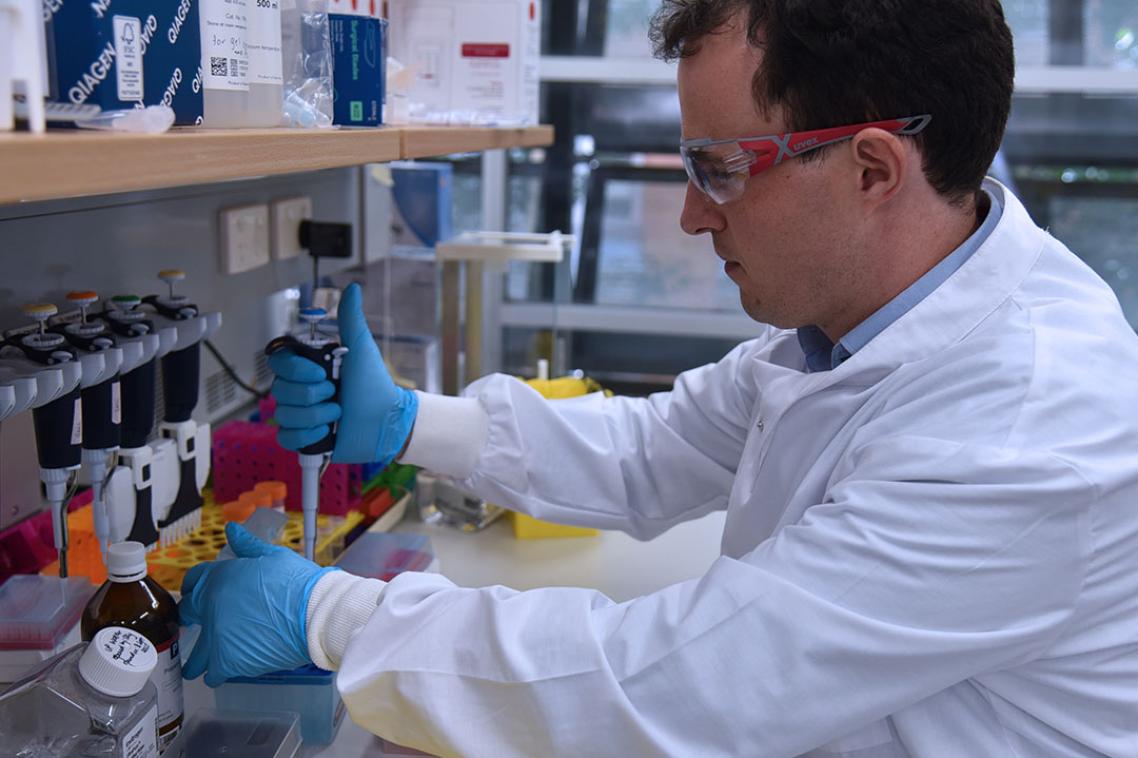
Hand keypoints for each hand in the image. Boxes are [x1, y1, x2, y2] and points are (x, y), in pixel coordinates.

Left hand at [179, 522, 336, 686]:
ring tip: (200, 664)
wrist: (313, 614)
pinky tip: (219, 673)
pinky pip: (213, 673)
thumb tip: (232, 530)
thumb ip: (247, 545)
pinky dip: (216, 674)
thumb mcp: (273, 555)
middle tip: (198, 626)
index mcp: (219, 579)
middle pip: (189, 614)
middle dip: (192, 619)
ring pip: (196, 654)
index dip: (195, 585)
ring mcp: (217, 637)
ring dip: (197, 658)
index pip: (194, 580)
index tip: (197, 593)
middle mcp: (211, 608)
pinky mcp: (228, 661)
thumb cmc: (298, 583)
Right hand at [268, 283, 418, 463]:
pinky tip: (327, 431)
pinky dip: (308, 436)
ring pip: (285, 415)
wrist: (386, 419)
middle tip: (336, 393)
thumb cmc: (374, 384)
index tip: (321, 373)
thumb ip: (351, 319)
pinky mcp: (304, 438)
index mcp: (307, 367)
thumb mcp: (361, 349)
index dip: (296, 371)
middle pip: (280, 391)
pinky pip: (287, 438)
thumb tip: (352, 288)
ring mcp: (300, 413)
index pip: (278, 363)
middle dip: (312, 395)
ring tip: (338, 413)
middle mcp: (300, 389)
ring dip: (316, 416)